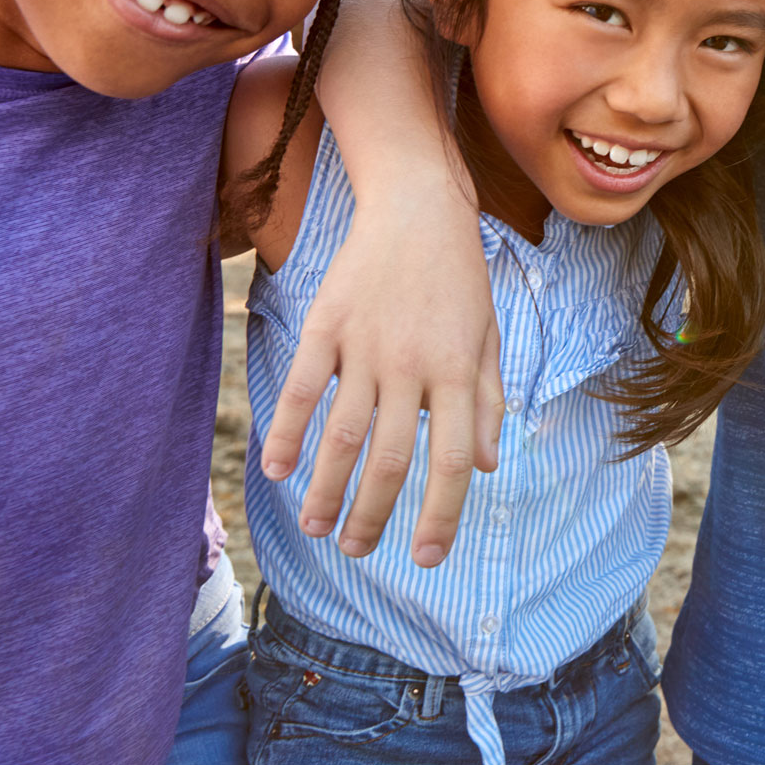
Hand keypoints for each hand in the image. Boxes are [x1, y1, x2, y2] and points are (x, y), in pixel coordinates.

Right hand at [260, 194, 501, 566]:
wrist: (419, 207)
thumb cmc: (460, 277)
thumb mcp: (487, 337)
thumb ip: (487, 402)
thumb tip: (487, 466)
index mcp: (458, 373)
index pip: (451, 462)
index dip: (440, 515)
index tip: (428, 557)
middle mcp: (412, 365)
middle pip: (391, 459)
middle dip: (373, 516)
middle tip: (357, 552)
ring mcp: (366, 345)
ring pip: (343, 435)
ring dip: (327, 490)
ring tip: (317, 529)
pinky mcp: (326, 324)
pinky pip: (303, 388)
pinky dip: (287, 433)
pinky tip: (277, 471)